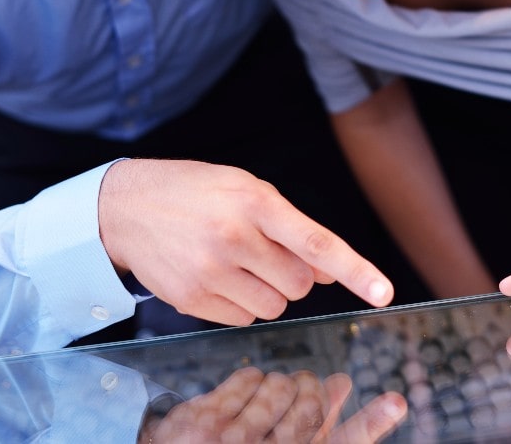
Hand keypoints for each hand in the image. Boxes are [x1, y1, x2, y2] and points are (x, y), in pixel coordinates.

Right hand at [100, 159, 392, 326]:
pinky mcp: (191, 299)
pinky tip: (215, 276)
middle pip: (299, 285)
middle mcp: (234, 237)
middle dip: (291, 275)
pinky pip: (243, 319)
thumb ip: (291, 229)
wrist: (126, 206)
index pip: (317, 243)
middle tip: (262, 252)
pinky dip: (239, 304)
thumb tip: (328, 271)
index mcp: (255, 202)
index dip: (355, 270)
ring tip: (234, 262)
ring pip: (274, 308)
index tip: (384, 293)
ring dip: (266, 292)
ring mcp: (211, 271)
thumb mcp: (246, 191)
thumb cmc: (195, 192)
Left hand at [144, 367, 406, 442]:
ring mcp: (229, 439)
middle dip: (311, 390)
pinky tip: (247, 392)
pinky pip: (244, 378)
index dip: (372, 423)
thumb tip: (342, 384)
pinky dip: (250, 380)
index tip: (396, 402)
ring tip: (273, 396)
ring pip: (277, 385)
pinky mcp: (202, 420)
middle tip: (306, 387)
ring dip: (279, 384)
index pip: (342, 443)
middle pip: (310, 404)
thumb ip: (315, 426)